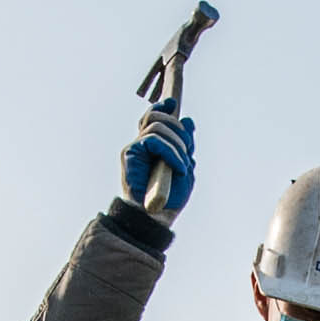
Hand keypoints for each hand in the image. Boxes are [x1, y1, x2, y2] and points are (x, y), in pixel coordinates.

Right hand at [120, 106, 197, 220]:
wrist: (156, 218)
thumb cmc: (170, 198)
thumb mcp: (185, 167)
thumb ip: (186, 145)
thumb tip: (189, 120)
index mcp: (153, 146)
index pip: (155, 117)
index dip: (163, 106)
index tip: (174, 102)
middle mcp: (141, 144)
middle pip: (157, 116)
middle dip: (179, 130)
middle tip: (189, 151)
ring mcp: (134, 147)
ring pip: (157, 125)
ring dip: (177, 144)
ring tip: (183, 166)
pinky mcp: (130, 153)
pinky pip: (153, 139)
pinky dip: (171, 151)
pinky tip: (178, 168)